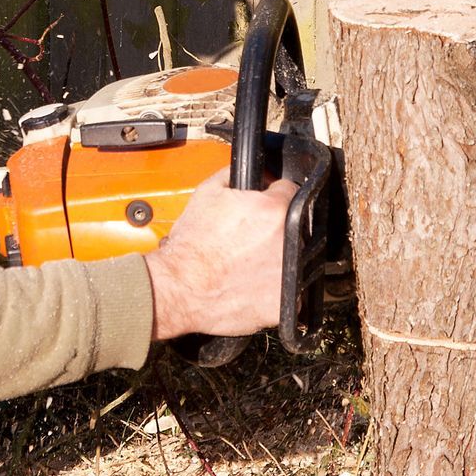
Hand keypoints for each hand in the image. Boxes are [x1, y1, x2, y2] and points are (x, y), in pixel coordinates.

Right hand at [144, 170, 297, 340]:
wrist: (180, 287)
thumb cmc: (191, 246)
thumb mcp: (206, 193)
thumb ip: (233, 175)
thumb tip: (251, 171)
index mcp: (274, 211)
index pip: (289, 192)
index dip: (273, 196)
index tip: (264, 207)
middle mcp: (289, 242)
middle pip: (295, 227)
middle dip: (276, 229)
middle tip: (249, 238)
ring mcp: (289, 275)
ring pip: (294, 260)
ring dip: (277, 258)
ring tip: (248, 263)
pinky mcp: (285, 304)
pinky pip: (289, 292)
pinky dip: (274, 289)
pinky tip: (252, 284)